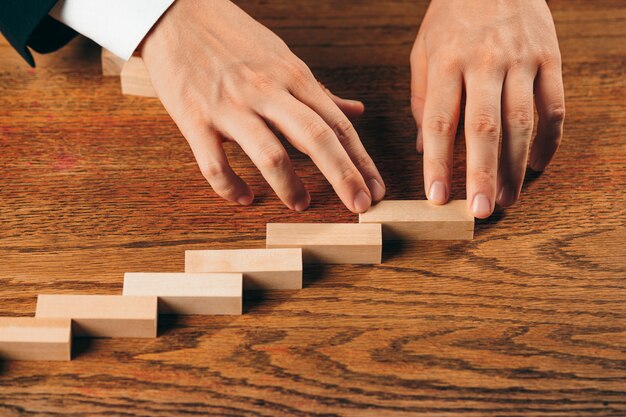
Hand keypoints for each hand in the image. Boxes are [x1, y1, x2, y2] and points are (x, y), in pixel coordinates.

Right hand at [140, 0, 384, 212]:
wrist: (176, 14)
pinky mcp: (194, 119)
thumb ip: (319, 92)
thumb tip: (356, 111)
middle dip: (343, 176)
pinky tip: (244, 198)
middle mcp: (267, 91)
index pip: (337, 123)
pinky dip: (230, 188)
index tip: (376, 188)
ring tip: (302, 204)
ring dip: (290, 187)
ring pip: (270, 155)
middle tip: (360, 205)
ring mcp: (230, 106)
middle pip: (316, 137)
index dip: (361, 160)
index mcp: (293, 76)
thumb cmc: (234, 39)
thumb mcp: (284, 59)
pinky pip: (215, 165)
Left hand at [410, 0, 564, 217]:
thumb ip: (422, 98)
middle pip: (484, 128)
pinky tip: (537, 166)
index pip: (438, 122)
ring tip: (507, 199)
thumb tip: (421, 146)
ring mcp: (521, 61)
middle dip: (481, 174)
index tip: (437, 197)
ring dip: (516, 167)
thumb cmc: (452, 17)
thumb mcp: (423, 50)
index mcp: (446, 63)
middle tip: (480, 211)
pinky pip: (554, 107)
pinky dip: (549, 140)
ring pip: (522, 123)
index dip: (436, 163)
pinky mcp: (550, 59)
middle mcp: (484, 63)